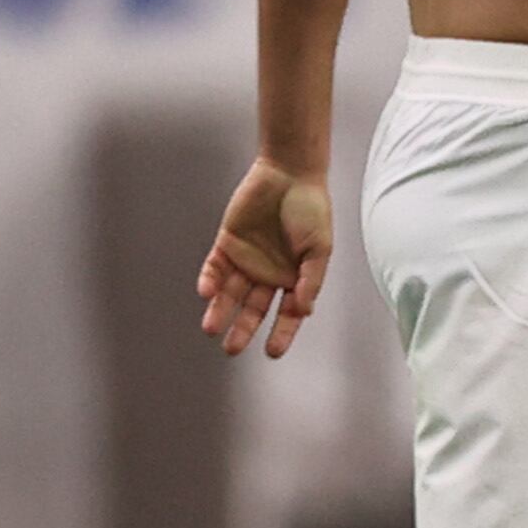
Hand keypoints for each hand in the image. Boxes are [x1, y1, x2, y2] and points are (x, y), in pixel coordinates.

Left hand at [196, 159, 333, 357]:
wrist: (289, 175)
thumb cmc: (311, 210)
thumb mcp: (320, 249)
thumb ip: (311, 280)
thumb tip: (303, 310)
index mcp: (294, 277)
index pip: (287, 313)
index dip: (281, 333)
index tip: (272, 352)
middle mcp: (269, 273)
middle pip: (253, 308)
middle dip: (243, 329)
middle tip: (231, 349)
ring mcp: (246, 259)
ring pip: (230, 293)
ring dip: (220, 310)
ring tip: (211, 328)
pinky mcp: (226, 244)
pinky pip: (214, 268)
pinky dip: (209, 281)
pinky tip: (207, 292)